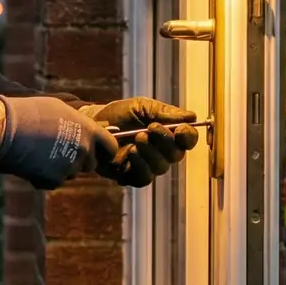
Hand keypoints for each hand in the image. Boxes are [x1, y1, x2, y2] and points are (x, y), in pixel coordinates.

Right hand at [0, 96, 121, 189]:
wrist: (3, 128)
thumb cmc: (28, 112)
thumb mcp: (59, 109)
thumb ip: (78, 122)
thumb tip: (89, 129)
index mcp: (88, 129)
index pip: (110, 146)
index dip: (104, 150)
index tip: (97, 151)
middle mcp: (83, 149)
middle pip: (90, 163)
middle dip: (79, 160)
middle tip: (58, 150)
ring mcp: (70, 165)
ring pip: (71, 173)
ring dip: (61, 167)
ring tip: (40, 153)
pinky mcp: (54, 179)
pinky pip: (55, 181)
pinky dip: (44, 176)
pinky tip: (31, 162)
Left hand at [80, 98, 199, 186]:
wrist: (94, 122)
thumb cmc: (120, 114)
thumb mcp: (141, 106)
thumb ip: (164, 112)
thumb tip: (191, 116)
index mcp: (168, 134)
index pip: (188, 140)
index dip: (188, 136)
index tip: (180, 130)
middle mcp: (162, 152)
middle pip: (176, 155)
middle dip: (165, 142)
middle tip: (149, 129)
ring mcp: (147, 165)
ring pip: (161, 167)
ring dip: (151, 153)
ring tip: (137, 139)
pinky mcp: (131, 176)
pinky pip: (143, 178)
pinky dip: (140, 165)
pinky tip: (131, 153)